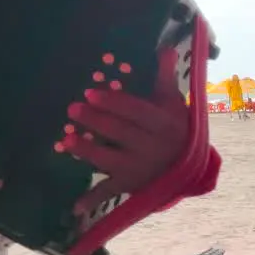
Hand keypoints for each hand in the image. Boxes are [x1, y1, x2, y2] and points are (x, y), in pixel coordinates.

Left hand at [67, 48, 189, 212]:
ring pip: (109, 160)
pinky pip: (108, 192)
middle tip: (72, 108)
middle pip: (119, 133)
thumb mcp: (173, 103)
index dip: (113, 102)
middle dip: (94, 121)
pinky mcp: (128, 186)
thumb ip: (165, 77)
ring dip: (86, 152)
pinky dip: (91, 200)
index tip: (91, 92)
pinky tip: (74, 207)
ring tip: (64, 140)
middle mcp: (153, 149)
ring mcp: (139, 170)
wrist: (189, 168)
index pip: (136, 112)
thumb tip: (165, 48)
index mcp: (164, 125)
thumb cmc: (176, 128)